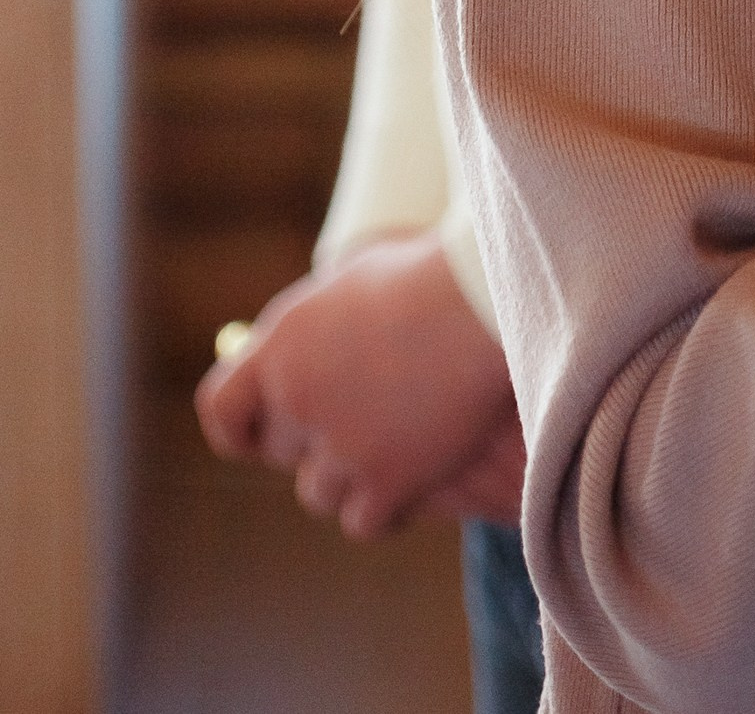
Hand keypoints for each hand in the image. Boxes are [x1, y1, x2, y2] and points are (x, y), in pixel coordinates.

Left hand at [194, 228, 522, 537]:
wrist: (492, 299)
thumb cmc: (433, 274)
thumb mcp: (356, 281)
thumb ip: (316, 327)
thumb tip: (290, 359)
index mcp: (280, 345)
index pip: (222, 408)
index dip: (237, 427)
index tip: (254, 436)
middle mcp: (297, 399)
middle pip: (278, 449)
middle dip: (310, 440)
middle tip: (358, 419)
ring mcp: (340, 446)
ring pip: (318, 492)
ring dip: (348, 476)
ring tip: (393, 447)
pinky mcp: (386, 482)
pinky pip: (362, 520)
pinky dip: (384, 508)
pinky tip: (413, 483)